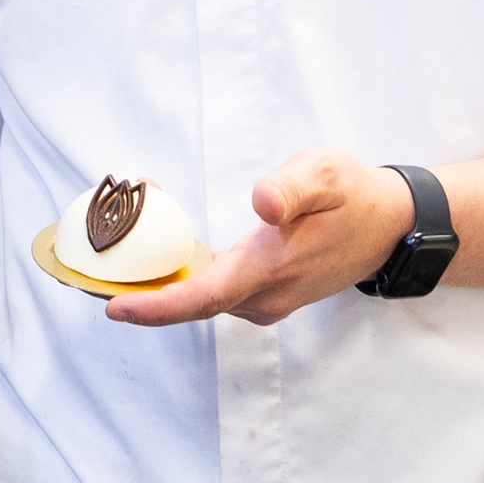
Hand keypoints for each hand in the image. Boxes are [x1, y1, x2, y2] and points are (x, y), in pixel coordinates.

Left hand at [106, 149, 413, 328]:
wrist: (387, 227)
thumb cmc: (352, 196)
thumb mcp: (327, 175)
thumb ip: (293, 188)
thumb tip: (263, 203)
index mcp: (271, 269)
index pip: (204, 298)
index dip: (156, 307)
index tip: (113, 307)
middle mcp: (262, 295)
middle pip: (189, 301)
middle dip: (138, 283)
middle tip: (96, 245)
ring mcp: (261, 299)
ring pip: (197, 294)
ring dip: (157, 271)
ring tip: (126, 218)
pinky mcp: (260, 293)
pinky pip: (210, 287)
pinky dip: (180, 267)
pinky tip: (161, 228)